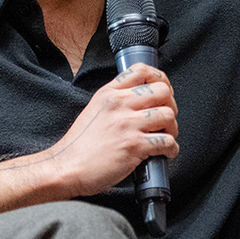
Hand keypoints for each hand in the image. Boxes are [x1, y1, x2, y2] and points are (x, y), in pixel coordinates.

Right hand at [40, 64, 178, 196]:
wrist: (66, 167)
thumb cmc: (80, 145)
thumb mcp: (94, 110)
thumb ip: (115, 101)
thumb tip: (141, 101)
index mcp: (109, 93)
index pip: (141, 70)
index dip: (160, 79)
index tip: (164, 92)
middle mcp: (119, 104)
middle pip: (162, 91)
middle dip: (171, 106)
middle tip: (166, 120)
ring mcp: (127, 124)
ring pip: (168, 115)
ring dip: (173, 129)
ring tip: (166, 137)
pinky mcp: (134, 145)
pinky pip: (166, 141)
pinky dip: (172, 149)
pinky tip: (166, 153)